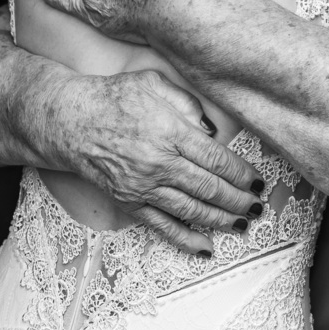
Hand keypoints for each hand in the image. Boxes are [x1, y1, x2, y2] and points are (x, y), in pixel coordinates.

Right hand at [49, 69, 262, 255]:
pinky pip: (162, 225)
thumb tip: (212, 130)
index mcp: (169, 132)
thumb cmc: (113, 98)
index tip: (256, 180)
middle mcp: (158, 163)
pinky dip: (186, 239)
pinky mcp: (130, 201)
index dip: (240, 173)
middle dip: (238, 200)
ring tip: (243, 223)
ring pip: (191, 210)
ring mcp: (143, 186)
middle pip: (209, 188)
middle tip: (258, 206)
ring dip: (221, 220)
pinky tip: (206, 247)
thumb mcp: (153, 83)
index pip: (215, 159)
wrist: (70, 122)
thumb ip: (186, 102)